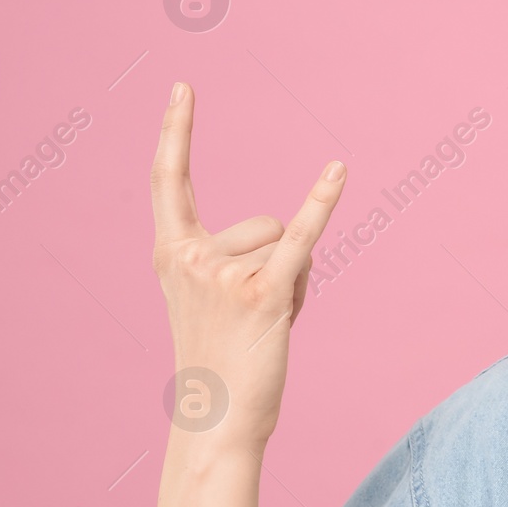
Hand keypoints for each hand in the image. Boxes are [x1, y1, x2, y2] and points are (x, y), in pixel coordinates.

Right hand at [150, 81, 345, 455]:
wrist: (220, 419)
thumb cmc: (225, 357)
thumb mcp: (218, 296)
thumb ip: (242, 256)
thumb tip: (293, 231)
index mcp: (172, 253)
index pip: (168, 179)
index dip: (177, 131)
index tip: (184, 87)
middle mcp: (191, 257)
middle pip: (267, 224)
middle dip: (279, 264)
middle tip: (254, 316)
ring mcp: (225, 274)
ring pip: (291, 247)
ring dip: (296, 285)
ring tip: (268, 325)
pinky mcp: (262, 293)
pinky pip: (301, 238)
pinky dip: (321, 204)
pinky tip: (338, 170)